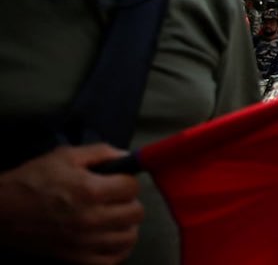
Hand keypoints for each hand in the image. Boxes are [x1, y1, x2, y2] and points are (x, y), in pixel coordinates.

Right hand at [0, 145, 143, 263]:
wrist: (1, 212)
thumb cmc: (32, 181)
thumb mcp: (65, 156)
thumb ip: (101, 152)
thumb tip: (128, 157)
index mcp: (90, 190)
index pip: (132, 187)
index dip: (127, 181)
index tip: (117, 181)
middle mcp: (91, 219)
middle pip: (135, 213)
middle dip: (129, 202)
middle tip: (116, 198)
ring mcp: (84, 242)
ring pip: (128, 237)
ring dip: (126, 225)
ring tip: (115, 217)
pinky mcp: (76, 259)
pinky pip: (112, 260)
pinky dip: (117, 249)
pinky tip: (110, 237)